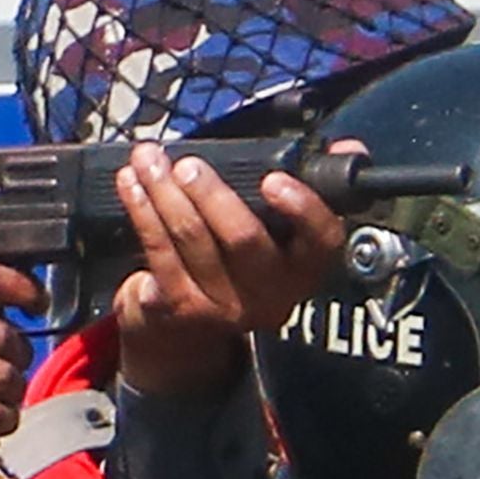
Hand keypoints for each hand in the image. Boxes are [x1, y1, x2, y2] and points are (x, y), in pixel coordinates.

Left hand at [111, 141, 347, 396]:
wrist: (184, 331)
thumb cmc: (237, 260)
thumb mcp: (279, 231)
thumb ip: (313, 185)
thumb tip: (349, 147)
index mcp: (303, 268)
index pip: (321, 240)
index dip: (302, 209)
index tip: (274, 179)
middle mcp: (269, 295)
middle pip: (243, 239)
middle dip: (212, 193)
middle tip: (187, 164)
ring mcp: (221, 307)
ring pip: (192, 239)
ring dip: (164, 192)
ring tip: (148, 158)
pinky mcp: (177, 309)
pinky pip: (157, 251)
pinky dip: (141, 211)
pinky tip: (130, 184)